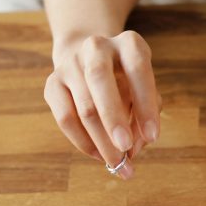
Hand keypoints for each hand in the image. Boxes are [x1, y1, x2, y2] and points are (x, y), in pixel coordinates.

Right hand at [44, 31, 161, 178]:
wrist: (89, 57)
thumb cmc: (128, 78)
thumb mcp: (144, 87)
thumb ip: (146, 113)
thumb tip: (133, 147)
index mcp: (128, 44)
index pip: (138, 69)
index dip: (145, 104)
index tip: (153, 137)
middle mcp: (97, 47)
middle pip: (100, 80)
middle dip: (114, 120)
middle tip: (125, 150)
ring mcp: (70, 64)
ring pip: (83, 107)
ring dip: (101, 141)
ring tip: (117, 162)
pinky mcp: (52, 83)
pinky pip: (64, 118)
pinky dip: (83, 141)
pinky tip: (98, 154)